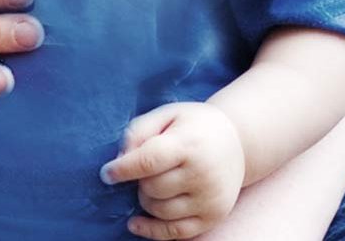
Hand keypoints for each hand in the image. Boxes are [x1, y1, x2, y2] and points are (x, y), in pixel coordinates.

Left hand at [101, 102, 246, 239]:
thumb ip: (139, 131)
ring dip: (146, 200)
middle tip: (146, 170)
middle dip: (139, 181)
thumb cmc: (194, 126)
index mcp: (190, 144)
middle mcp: (203, 174)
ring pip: (159, 211)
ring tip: (154, 183)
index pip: (149, 160)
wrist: (238, 143)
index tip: (107, 173)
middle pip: (152, 188)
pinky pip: (174, 233)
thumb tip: (120, 160)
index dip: (123, 169)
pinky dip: (151, 231)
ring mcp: (210, 199)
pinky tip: (135, 223)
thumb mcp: (168, 115)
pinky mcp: (213, 217)